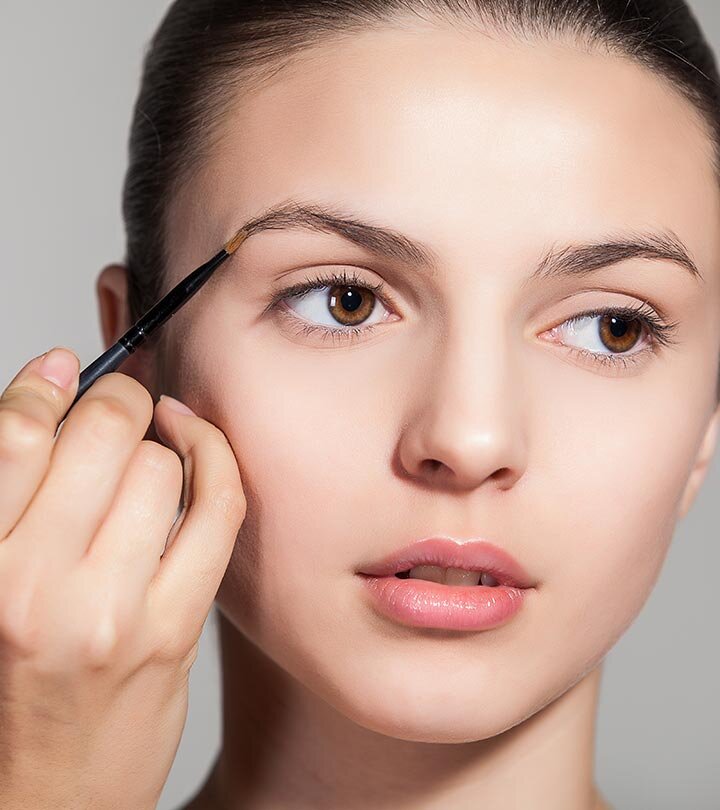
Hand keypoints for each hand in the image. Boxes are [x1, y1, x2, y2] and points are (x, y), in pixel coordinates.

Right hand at [0, 347, 245, 809]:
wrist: (46, 798)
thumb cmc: (5, 689)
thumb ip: (10, 487)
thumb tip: (51, 379)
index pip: (13, 437)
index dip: (45, 386)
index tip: (63, 373)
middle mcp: (38, 589)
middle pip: (101, 436)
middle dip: (116, 401)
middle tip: (117, 405)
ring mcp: (114, 612)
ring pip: (161, 466)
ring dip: (159, 443)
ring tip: (145, 451)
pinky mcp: (175, 630)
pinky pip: (218, 509)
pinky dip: (217, 460)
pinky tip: (200, 448)